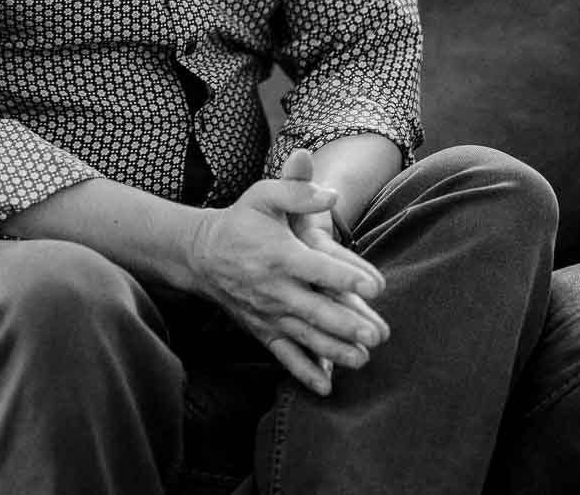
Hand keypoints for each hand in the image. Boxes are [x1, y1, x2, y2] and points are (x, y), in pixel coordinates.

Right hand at [186, 170, 389, 395]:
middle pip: (315, 310)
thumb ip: (297, 191)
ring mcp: (269, 313)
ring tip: (362, 360)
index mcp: (280, 254)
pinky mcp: (263, 330)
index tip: (374, 286)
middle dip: (346, 324)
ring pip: (305, 337)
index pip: (317, 268)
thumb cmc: (241, 221)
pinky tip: (326, 387)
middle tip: (376, 334)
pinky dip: (303, 372)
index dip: (345, 277)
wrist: (202, 255)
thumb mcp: (263, 196)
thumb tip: (331, 195)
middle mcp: (275, 288)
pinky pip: (283, 355)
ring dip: (334, 351)